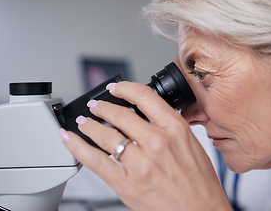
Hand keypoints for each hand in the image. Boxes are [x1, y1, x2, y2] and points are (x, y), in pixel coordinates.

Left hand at [60, 81, 231, 210]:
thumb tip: (148, 115)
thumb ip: (170, 128)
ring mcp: (140, 162)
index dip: (125, 88)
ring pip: (105, 135)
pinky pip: (95, 161)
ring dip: (89, 125)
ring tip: (84, 122)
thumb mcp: (192, 145)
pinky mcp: (126, 183)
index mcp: (175, 129)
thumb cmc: (200, 183)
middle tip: (95, 106)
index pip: (144, 96)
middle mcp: (157, 141)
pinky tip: (69, 139)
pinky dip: (78, 148)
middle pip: (120, 115)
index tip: (116, 88)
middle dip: (102, 107)